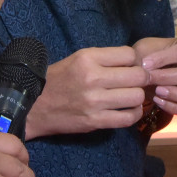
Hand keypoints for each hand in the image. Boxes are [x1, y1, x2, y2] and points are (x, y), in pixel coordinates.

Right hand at [24, 46, 150, 137]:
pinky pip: (128, 118)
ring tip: (132, 96)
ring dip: (138, 97)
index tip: (131, 66)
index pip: (129, 54)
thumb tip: (135, 61)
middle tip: (137, 82)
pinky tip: (129, 110)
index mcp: (88, 58)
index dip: (134, 60)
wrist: (34, 105)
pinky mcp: (95, 121)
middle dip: (142, 78)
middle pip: (138, 75)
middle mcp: (93, 78)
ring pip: (136, 96)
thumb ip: (105, 58)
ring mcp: (95, 102)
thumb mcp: (78, 58)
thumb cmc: (58, 79)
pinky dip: (134, 114)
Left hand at [134, 35, 176, 116]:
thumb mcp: (147, 48)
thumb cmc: (151, 55)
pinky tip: (158, 101)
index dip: (163, 59)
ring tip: (157, 92)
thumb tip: (144, 68)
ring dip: (176, 95)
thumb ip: (146, 54)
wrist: (151, 70)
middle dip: (165, 78)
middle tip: (148, 79)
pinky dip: (173, 107)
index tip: (144, 64)